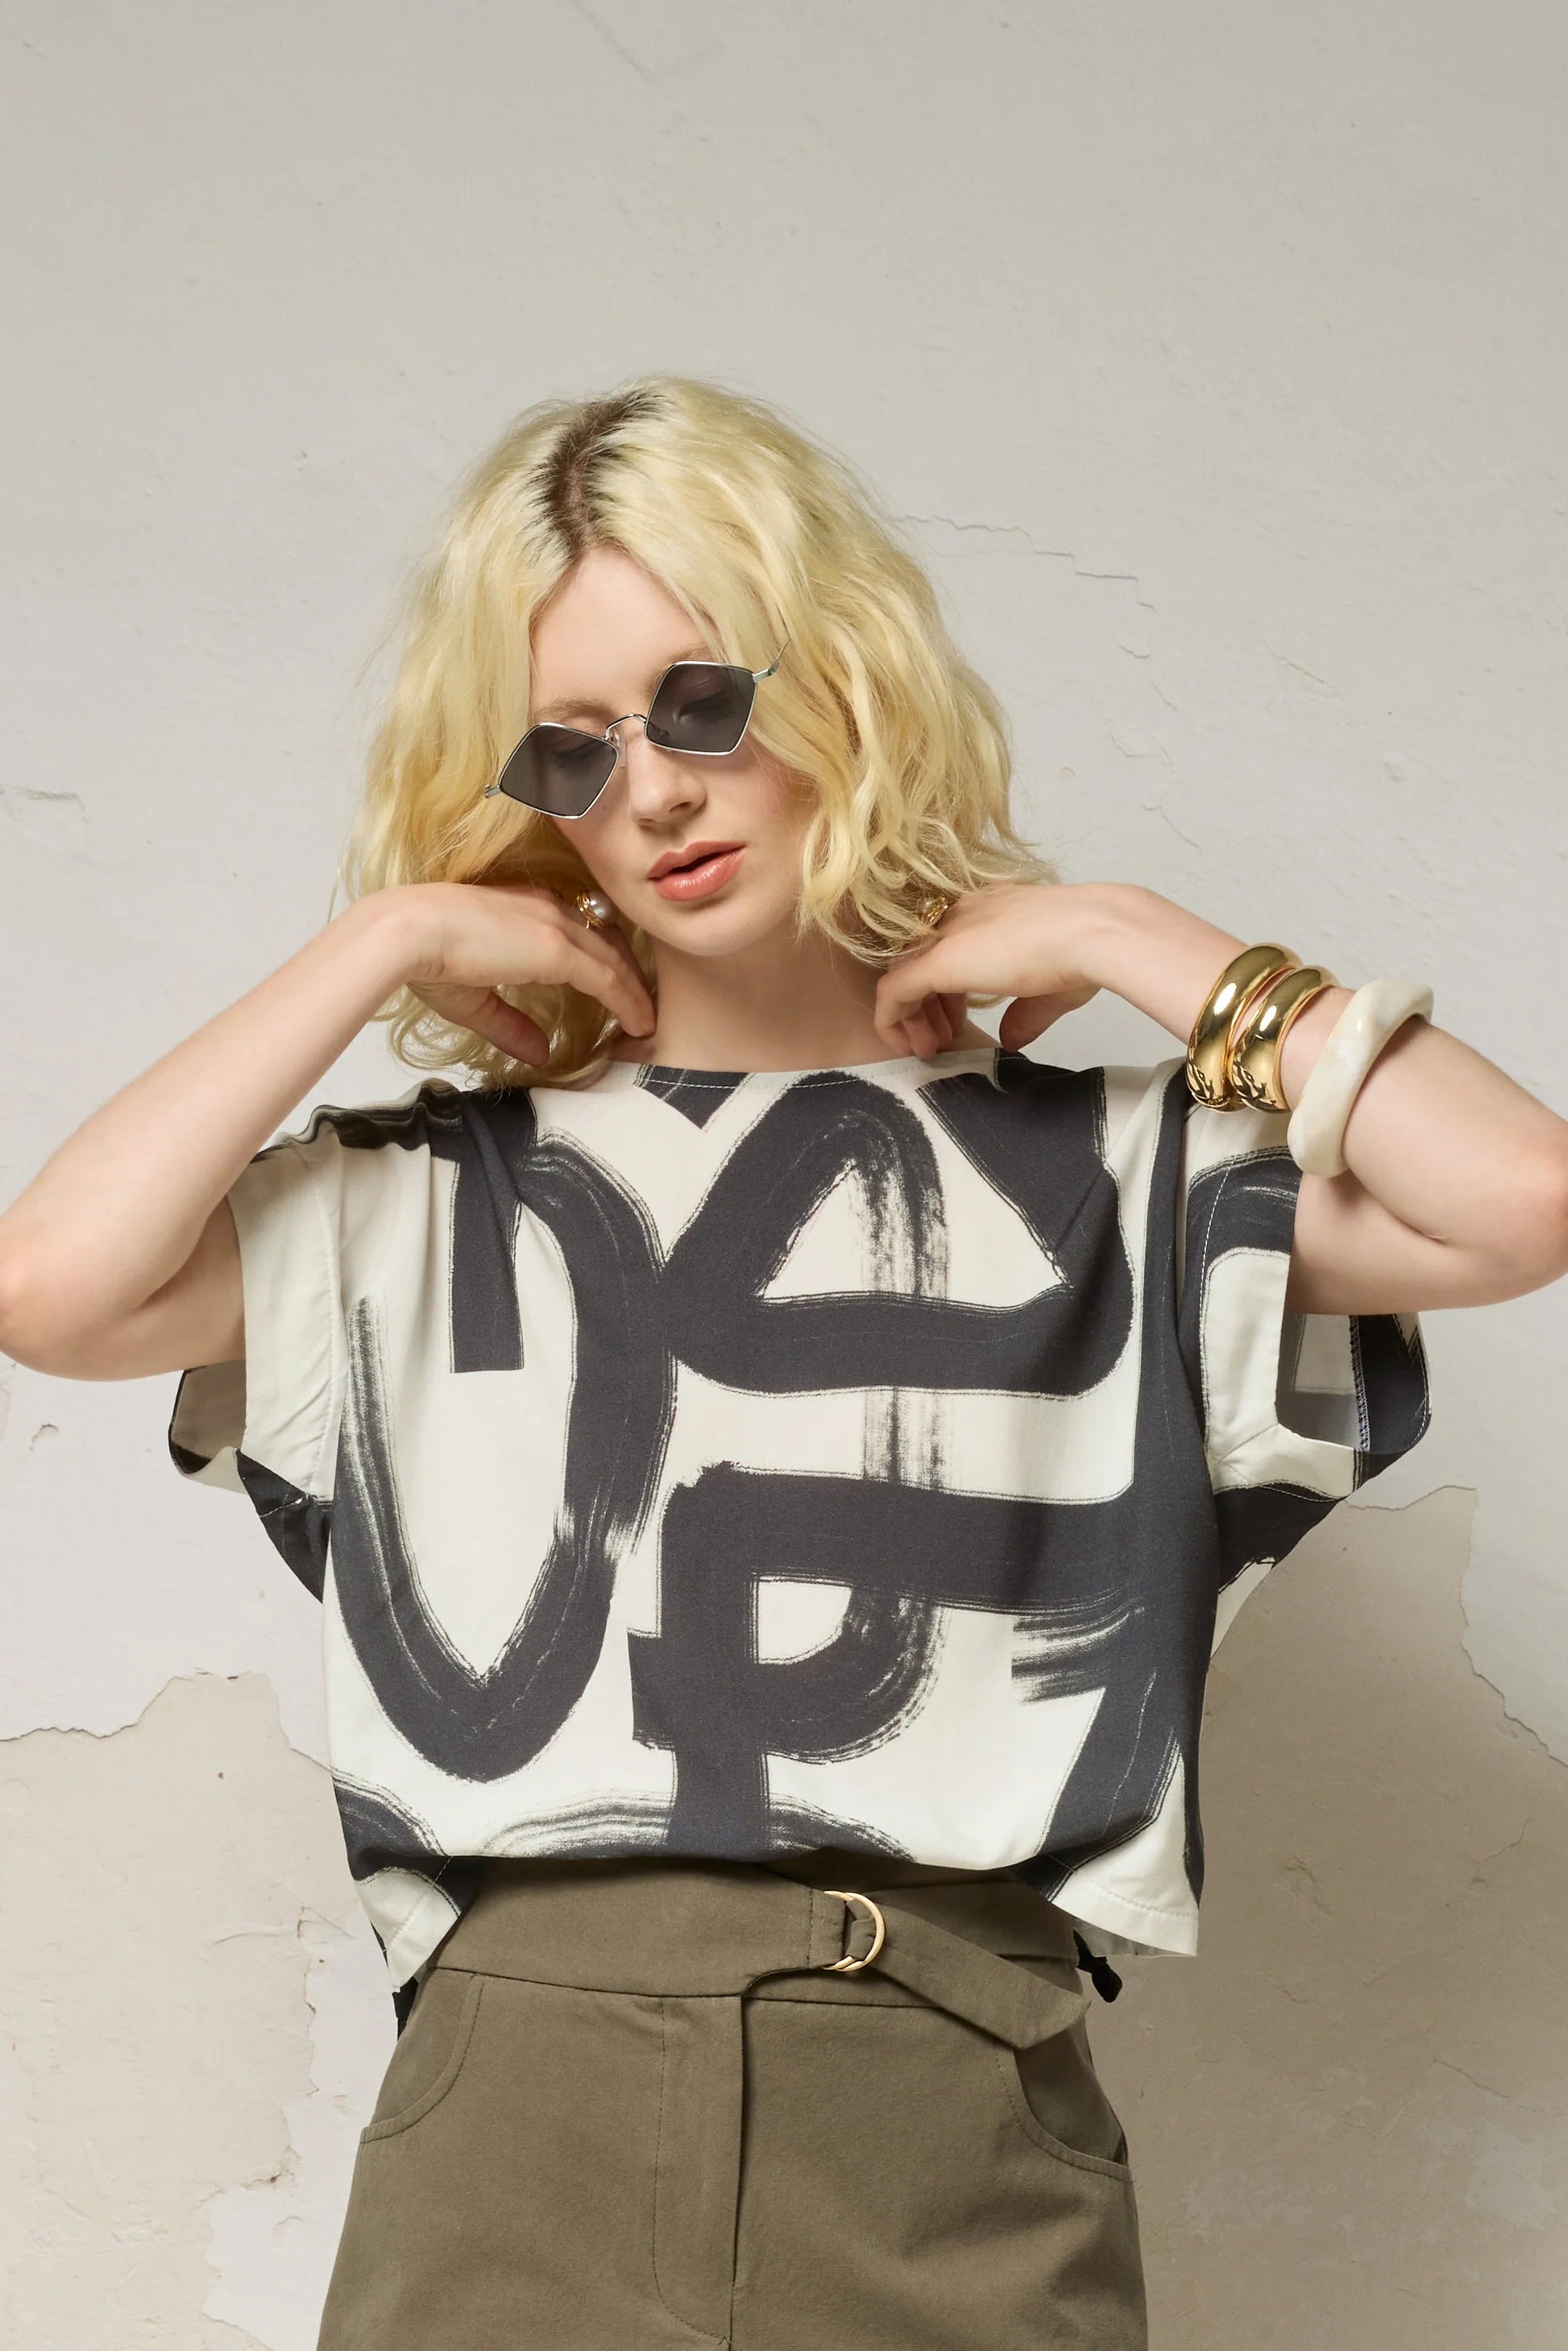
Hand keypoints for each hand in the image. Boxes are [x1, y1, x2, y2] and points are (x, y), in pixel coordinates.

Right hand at [389, 880, 656, 1064]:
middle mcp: (548, 909)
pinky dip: (628, 1001)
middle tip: (641, 1004)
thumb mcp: (475, 999)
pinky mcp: (558, 948)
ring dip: (635, 992)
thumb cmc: (424, 957)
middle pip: (606, 941)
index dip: (602, 958)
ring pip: (614, 960)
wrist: (407, 933)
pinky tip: (639, 1024)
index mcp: (525, 908)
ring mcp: (556, 926)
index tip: (615, 984)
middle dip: (627, 972)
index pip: (579, 930)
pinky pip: (608, 978)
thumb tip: (540, 1055)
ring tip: (647, 1021)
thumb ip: (511, 1026)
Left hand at [874, 883, 1102, 1057]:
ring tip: (927, 1049)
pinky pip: (892, 992)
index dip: (947, 990)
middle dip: (925, 1005)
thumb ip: (1025, 1013)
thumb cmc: (1084, 953)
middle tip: (940, 1040)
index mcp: (987, 912)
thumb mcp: (1050, 989)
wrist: (1091, 934)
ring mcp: (944, 936)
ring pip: (901, 975)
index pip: (948, 947)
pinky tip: (908, 1046)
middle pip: (919, 959)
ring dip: (910, 1017)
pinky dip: (892, 1021)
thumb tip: (1011, 1039)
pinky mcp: (934, 961)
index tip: (960, 1022)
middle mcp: (959, 915)